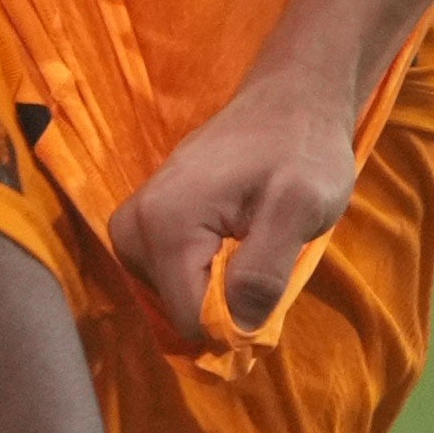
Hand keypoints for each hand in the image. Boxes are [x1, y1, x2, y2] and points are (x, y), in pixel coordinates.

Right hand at [104, 69, 359, 357]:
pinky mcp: (141, 226)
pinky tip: (234, 240)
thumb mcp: (302, 206)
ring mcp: (131, 226)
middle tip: (265, 250)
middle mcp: (132, 227)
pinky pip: (172, 277)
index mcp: (164, 225)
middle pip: (179, 312)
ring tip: (251, 240)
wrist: (288, 102)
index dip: (240, 319)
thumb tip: (237, 330)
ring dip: (219, 286)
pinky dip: (206, 273)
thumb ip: (265, 270)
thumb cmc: (301, 149)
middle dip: (227, 300)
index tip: (274, 282)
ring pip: (175, 299)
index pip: (193, 320)